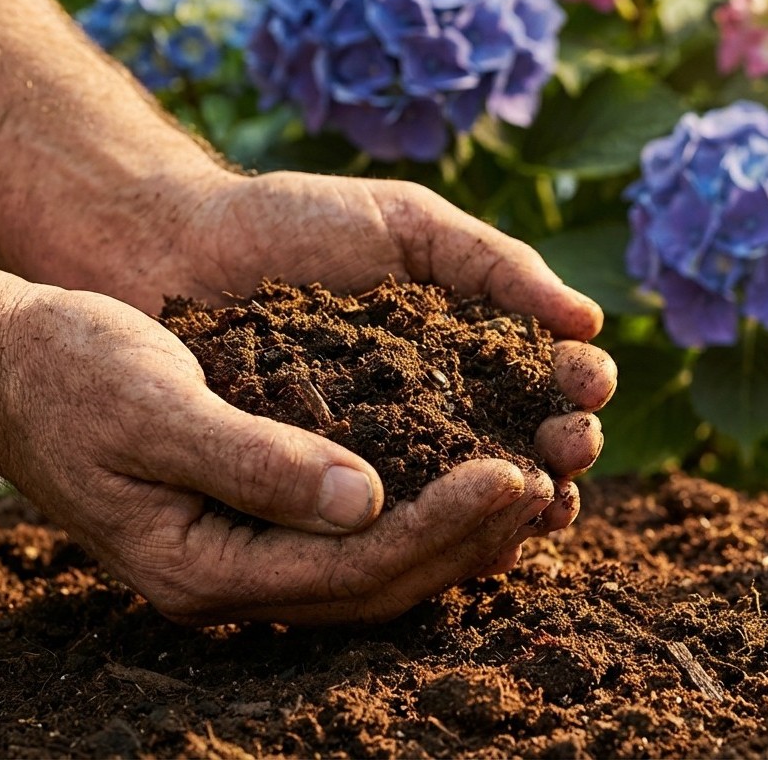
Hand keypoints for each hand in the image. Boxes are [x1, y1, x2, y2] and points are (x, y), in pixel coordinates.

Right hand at [0, 286, 560, 623]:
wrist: (14, 363)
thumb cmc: (72, 371)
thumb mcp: (153, 406)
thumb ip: (252, 461)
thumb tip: (366, 499)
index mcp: (201, 566)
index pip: (351, 567)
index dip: (441, 528)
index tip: (514, 474)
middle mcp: (232, 581)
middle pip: (379, 583)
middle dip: (469, 539)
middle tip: (546, 481)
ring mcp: (244, 559)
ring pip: (377, 569)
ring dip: (458, 535)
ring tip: (533, 486)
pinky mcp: (257, 525)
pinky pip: (358, 538)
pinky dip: (421, 513)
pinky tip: (469, 477)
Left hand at [131, 170, 617, 550]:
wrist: (179, 248)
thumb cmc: (295, 223)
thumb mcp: (408, 225)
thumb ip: (496, 263)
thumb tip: (588, 321)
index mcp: (471, 345)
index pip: (547, 379)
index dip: (578, 389)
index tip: (588, 387)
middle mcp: (442, 408)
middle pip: (525, 446)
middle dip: (561, 451)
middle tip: (570, 448)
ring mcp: (390, 455)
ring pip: (471, 499)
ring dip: (519, 508)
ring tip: (541, 504)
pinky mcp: (332, 492)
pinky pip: (396, 527)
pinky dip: (440, 539)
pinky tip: (473, 544)